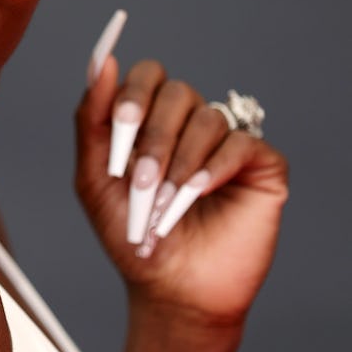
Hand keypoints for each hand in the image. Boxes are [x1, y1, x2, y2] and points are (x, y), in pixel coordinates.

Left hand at [75, 16, 287, 325]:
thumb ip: (91, 120)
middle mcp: (189, 125)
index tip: (120, 123)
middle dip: (155, 135)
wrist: (170, 289)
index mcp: (149, 121)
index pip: (147, 76)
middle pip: (177, 91)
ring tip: (165, 203)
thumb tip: (100, 61)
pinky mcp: (260, 164)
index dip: (133, 93)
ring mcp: (226, 142)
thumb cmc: (130, 235)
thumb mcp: (94, 178)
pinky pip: (241, 143)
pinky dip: (214, 168)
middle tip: (143, 178)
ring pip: (208, 118)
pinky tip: (198, 194)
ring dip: (180, 162)